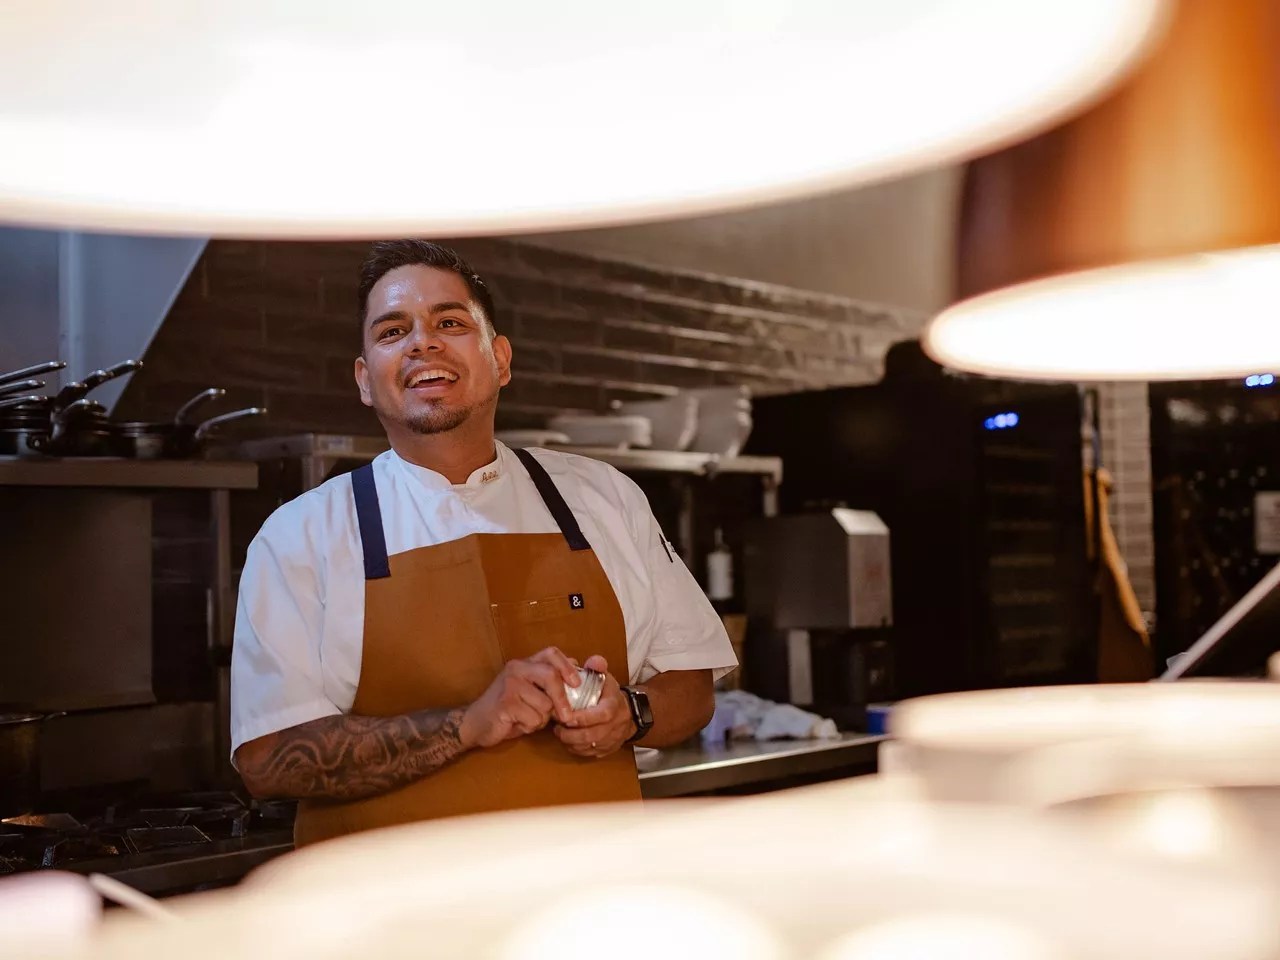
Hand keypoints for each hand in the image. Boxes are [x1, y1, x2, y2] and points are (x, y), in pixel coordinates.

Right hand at [460, 647, 580, 748]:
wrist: (475, 723)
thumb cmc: (507, 709)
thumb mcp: (528, 691)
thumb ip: (547, 681)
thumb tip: (575, 670)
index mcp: (524, 663)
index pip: (551, 653)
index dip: (567, 667)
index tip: (577, 684)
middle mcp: (517, 668)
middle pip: (551, 677)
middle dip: (562, 700)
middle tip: (567, 716)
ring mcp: (510, 685)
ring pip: (545, 704)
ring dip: (542, 718)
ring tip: (527, 718)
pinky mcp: (506, 703)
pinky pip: (534, 718)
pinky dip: (530, 726)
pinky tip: (517, 723)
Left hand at [554, 655, 636, 758]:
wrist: (629, 714)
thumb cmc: (610, 695)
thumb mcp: (605, 678)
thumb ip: (598, 667)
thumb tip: (593, 661)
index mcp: (614, 707)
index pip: (600, 715)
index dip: (582, 718)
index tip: (566, 716)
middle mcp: (614, 727)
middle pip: (591, 736)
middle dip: (570, 733)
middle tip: (556, 726)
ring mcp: (610, 741)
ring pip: (587, 748)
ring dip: (570, 742)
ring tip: (559, 732)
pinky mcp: (605, 751)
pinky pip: (588, 755)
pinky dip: (575, 749)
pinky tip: (567, 740)